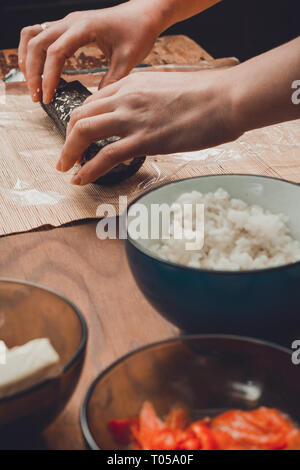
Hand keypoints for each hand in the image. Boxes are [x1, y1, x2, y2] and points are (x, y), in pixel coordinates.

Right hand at [18, 1, 161, 102]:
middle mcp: (70, 22)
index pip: (56, 52)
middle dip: (32, 73)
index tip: (48, 98)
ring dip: (27, 60)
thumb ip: (111, 81)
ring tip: (33, 85)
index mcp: (84, 28)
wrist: (143, 14)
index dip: (48, 78)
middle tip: (37, 97)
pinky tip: (39, 71)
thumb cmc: (137, 32)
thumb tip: (94, 102)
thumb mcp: (128, 60)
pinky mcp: (66, 27)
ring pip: (32, 36)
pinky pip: (39, 34)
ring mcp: (66, 23)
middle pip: (37, 44)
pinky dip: (33, 52)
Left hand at [57, 70, 240, 184]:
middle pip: (81, 115)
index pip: (94, 101)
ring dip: (69, 152)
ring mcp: (133, 118)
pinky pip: (104, 155)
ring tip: (66, 169)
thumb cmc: (207, 95)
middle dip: (68, 137)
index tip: (80, 137)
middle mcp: (126, 97)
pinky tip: (80, 179)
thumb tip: (145, 119)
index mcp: (132, 83)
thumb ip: (150, 101)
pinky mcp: (144, 139)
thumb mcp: (169, 89)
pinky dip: (88, 169)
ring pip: (84, 132)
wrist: (227, 98)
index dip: (82, 121)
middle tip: (67, 155)